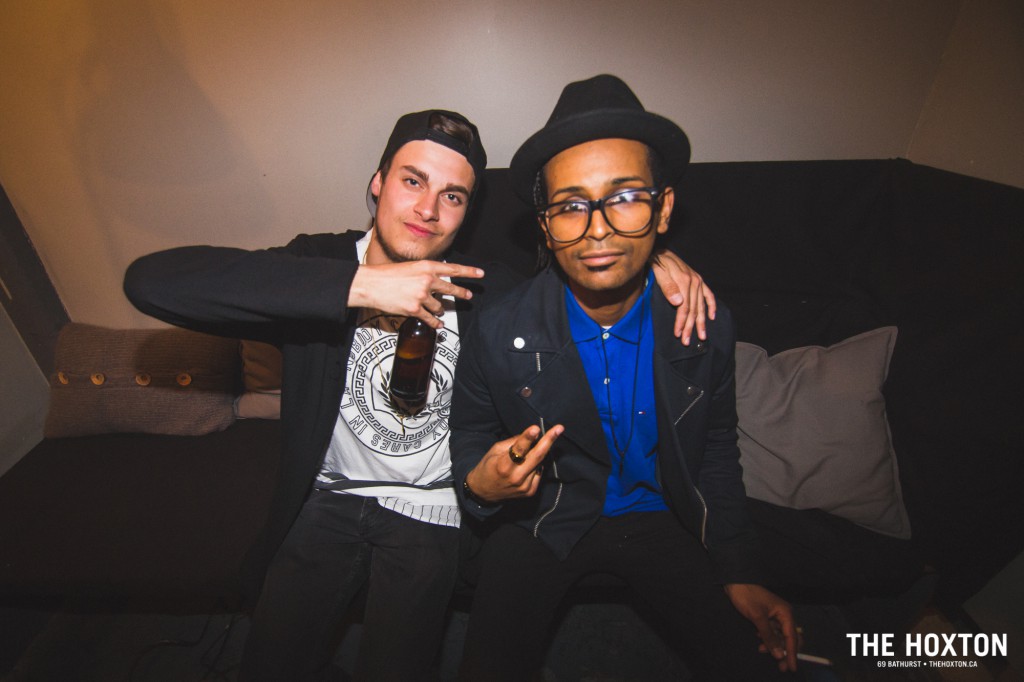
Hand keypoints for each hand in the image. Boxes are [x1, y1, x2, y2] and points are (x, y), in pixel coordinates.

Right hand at [348, 260, 483, 327]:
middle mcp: (427, 281)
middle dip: (461, 293)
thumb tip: (436, 283)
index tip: (480, 273)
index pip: (453, 269)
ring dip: (439, 309)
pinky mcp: (414, 309)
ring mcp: (421, 296)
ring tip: (438, 310)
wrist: (371, 284)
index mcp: (426, 267)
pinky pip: (430, 318)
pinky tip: (439, 324)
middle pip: (450, 289)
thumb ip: (425, 274)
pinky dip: (435, 322)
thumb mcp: (410, 268)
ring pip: (439, 306)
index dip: (469, 272)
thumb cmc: (387, 275)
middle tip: (469, 296)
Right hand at [465, 424, 564, 502]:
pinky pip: (538, 472)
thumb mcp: (495, 450)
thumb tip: (533, 434)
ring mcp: (524, 486)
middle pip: (537, 456)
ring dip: (538, 453)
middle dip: (549, 440)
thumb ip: (514, 443)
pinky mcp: (530, 492)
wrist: (483, 492)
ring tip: (529, 452)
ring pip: (539, 463)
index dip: (528, 438)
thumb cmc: (488, 467)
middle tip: (559, 428)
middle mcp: (516, 478)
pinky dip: (535, 465)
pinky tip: (526, 466)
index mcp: (503, 466)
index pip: (518, 450)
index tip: (536, 428)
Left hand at [650, 250, 716, 344]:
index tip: (678, 334)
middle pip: (693, 309)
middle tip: (687, 342)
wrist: (660, 250)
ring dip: (701, 322)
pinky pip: (708, 295)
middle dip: (690, 327)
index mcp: (684, 281)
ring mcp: (698, 281)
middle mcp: (694, 282)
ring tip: (702, 336)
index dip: (681, 322)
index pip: (684, 307)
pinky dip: (711, 306)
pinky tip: (712, 317)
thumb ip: (667, 287)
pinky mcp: (699, 281)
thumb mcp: (658, 271)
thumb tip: (678, 302)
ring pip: (701, 306)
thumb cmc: (657, 261)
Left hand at [724, 583, 797, 672]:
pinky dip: (767, 638)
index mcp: (785, 612)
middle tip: (781, 666)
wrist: (734, 583)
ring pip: (779, 636)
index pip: (792, 637)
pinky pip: (771, 632)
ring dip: (774, 645)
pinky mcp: (766, 616)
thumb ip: (769, 637)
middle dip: (785, 651)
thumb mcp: (757, 618)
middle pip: (789, 638)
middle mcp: (783, 614)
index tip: (792, 667)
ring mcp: (775, 615)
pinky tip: (760, 641)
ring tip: (762, 650)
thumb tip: (779, 655)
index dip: (793, 653)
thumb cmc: (747, 596)